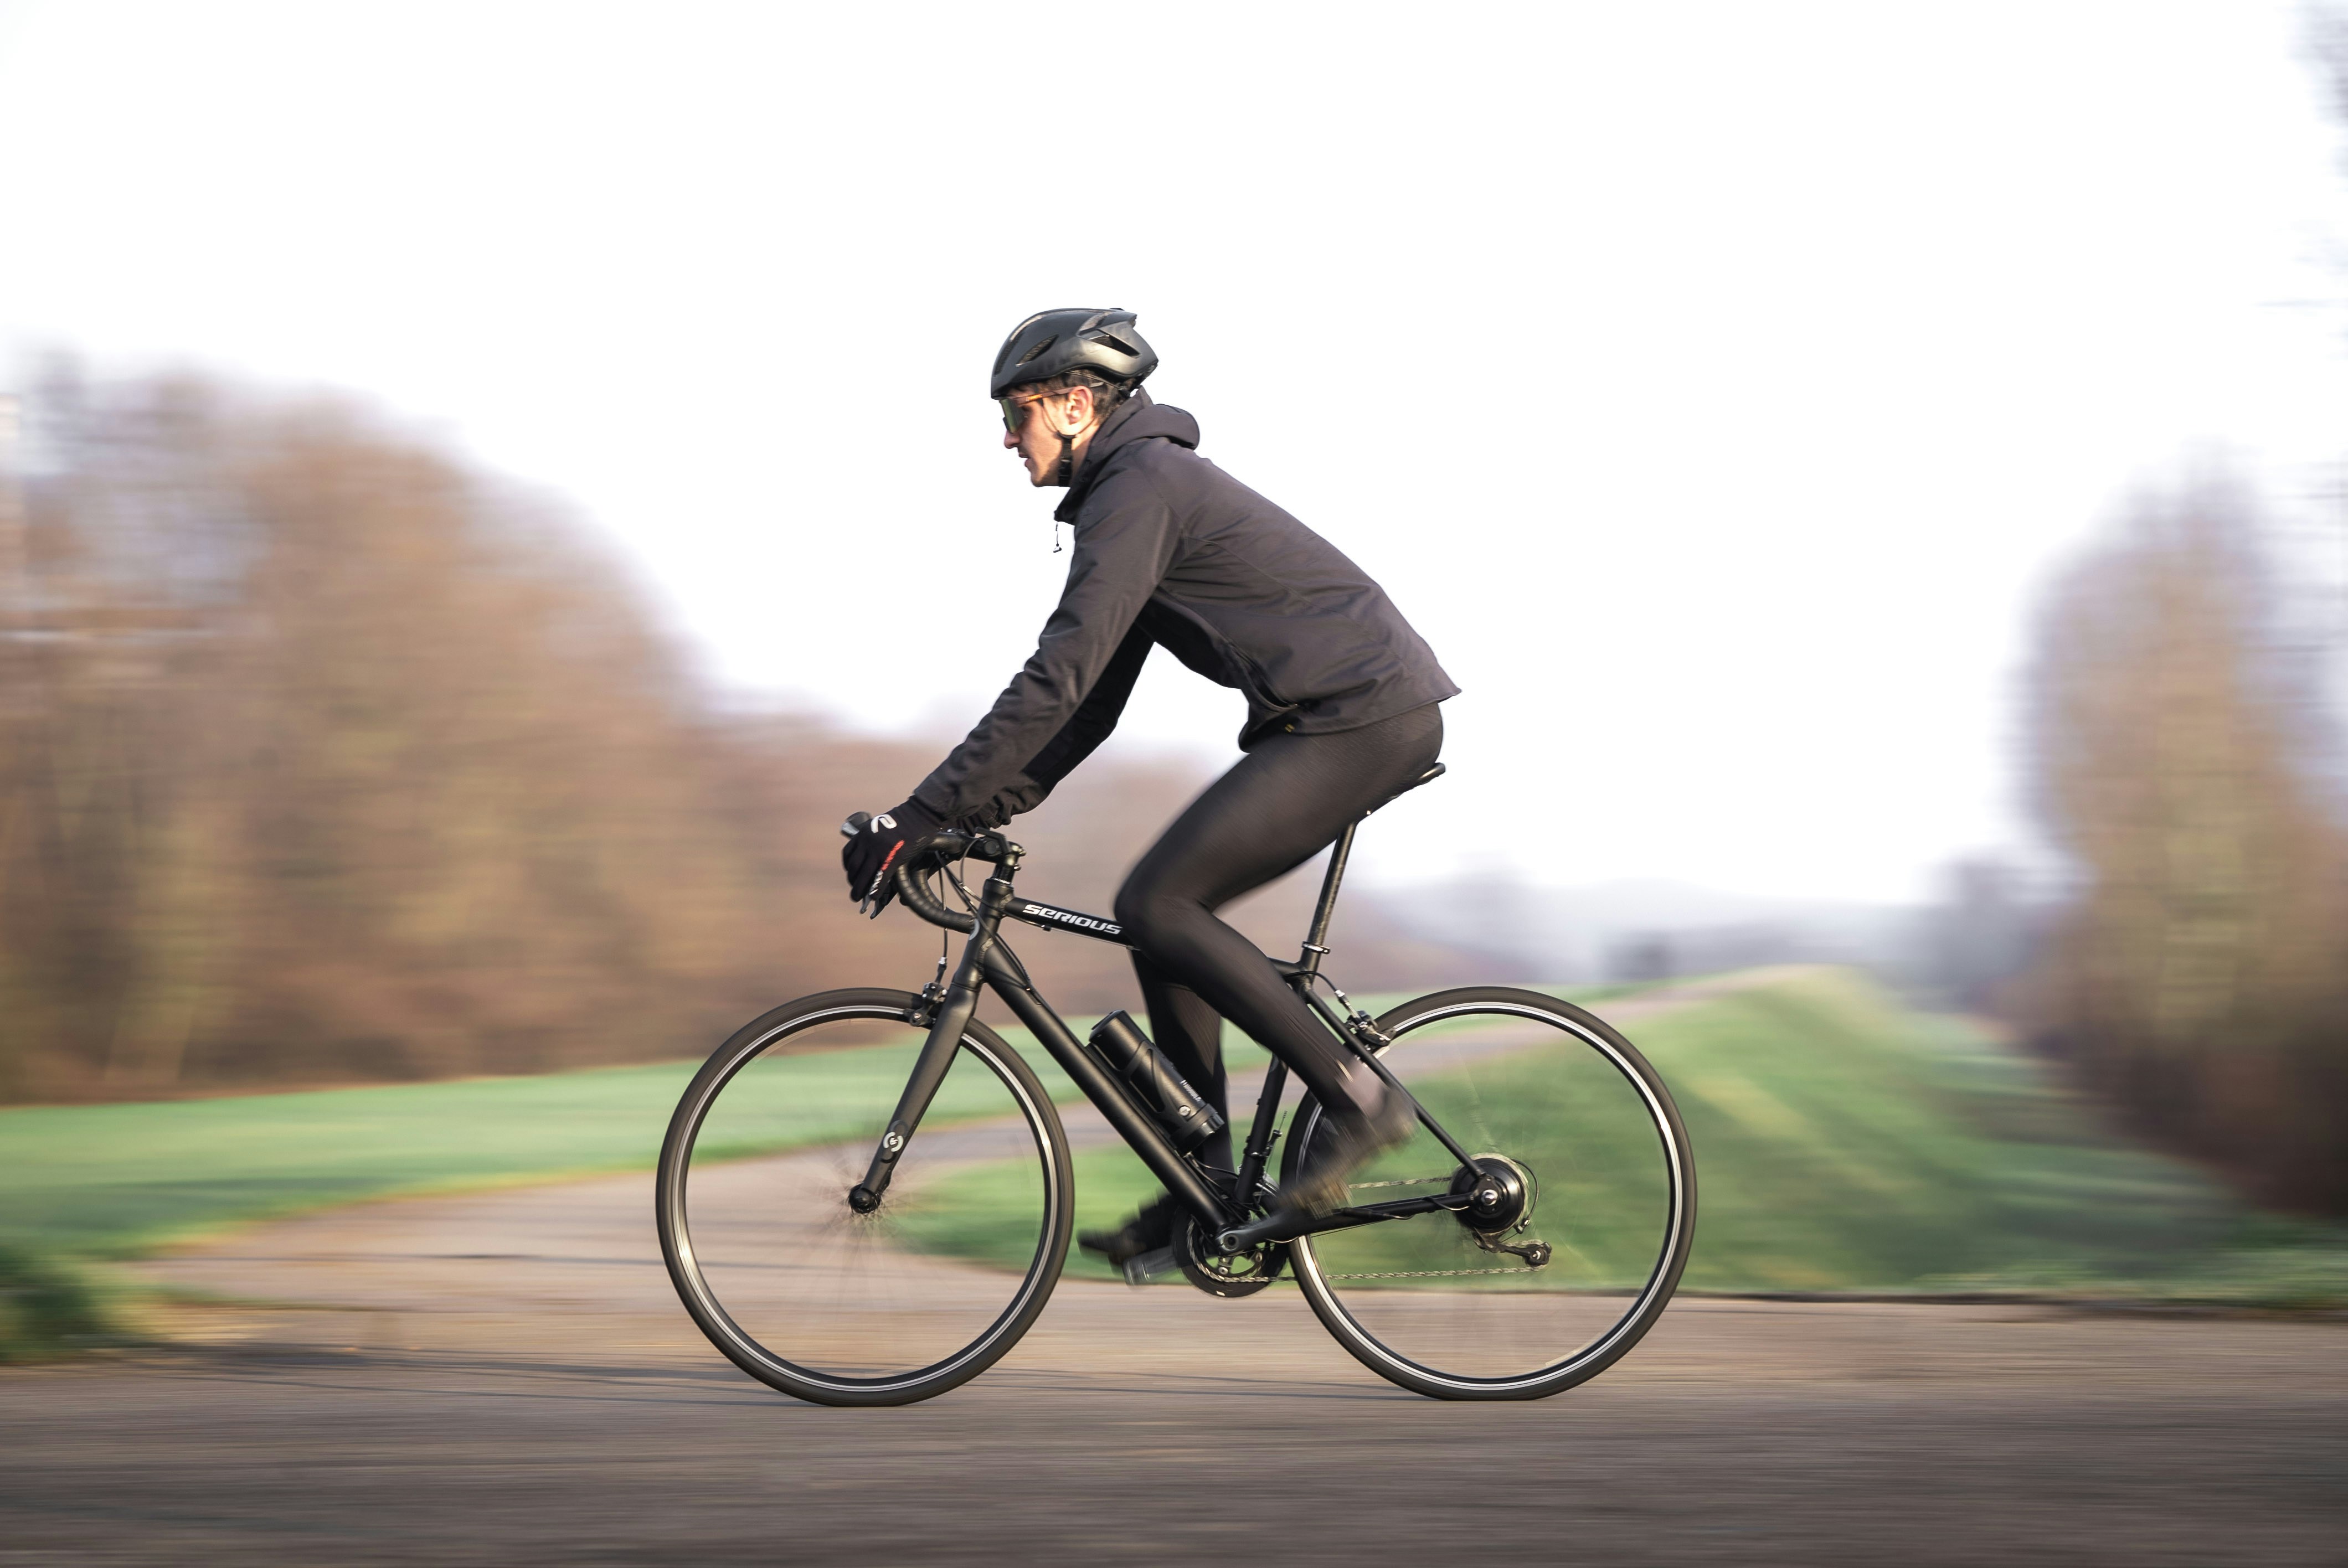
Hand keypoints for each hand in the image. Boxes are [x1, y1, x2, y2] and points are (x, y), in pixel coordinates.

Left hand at [839, 799, 942, 916]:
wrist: (919, 814)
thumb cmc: (906, 819)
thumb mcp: (882, 825)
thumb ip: (876, 839)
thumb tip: (878, 854)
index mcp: (863, 833)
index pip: (848, 853)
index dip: (847, 866)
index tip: (850, 873)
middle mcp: (867, 842)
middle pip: (853, 867)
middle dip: (852, 881)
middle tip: (854, 890)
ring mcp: (878, 850)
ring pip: (863, 875)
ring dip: (859, 889)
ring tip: (858, 898)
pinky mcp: (891, 858)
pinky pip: (880, 878)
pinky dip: (875, 890)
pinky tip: (874, 897)